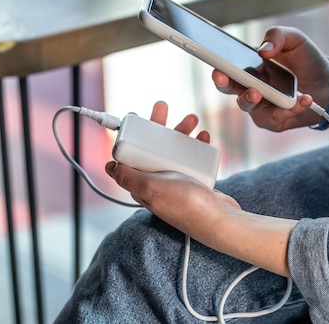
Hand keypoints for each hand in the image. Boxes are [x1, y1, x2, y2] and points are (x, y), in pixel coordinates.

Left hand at [105, 101, 294, 276]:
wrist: (219, 220)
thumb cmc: (185, 205)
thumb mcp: (150, 188)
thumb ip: (128, 176)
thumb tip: (109, 166)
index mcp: (144, 183)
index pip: (132, 155)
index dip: (132, 135)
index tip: (136, 118)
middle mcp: (159, 182)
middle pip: (154, 147)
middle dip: (158, 126)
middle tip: (162, 108)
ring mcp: (178, 181)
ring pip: (175, 149)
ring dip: (181, 132)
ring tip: (192, 121)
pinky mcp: (195, 181)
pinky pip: (193, 157)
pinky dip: (197, 145)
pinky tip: (203, 138)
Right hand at [213, 26, 328, 130]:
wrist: (328, 82)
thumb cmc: (306, 60)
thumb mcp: (294, 40)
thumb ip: (278, 36)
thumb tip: (263, 50)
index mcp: (249, 66)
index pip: (227, 66)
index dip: (218, 65)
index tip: (215, 63)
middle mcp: (249, 86)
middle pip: (228, 87)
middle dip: (223, 82)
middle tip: (223, 77)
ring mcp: (259, 105)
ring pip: (246, 105)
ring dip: (250, 98)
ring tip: (258, 92)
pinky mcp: (273, 120)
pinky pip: (273, 117)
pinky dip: (288, 108)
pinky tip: (304, 99)